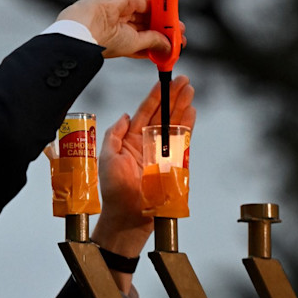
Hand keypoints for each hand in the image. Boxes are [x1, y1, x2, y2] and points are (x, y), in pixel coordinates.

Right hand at [56, 0, 186, 58]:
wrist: (86, 25)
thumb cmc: (103, 41)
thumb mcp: (133, 44)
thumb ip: (152, 41)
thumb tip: (168, 44)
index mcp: (123, 42)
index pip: (147, 42)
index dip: (161, 43)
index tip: (174, 46)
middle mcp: (124, 28)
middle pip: (150, 28)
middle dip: (166, 31)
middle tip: (180, 34)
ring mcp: (125, 13)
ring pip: (150, 14)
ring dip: (165, 19)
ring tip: (178, 25)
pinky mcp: (127, 0)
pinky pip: (148, 1)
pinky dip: (160, 4)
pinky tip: (171, 10)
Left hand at [92, 75, 195, 256]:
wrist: (128, 216)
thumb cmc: (114, 191)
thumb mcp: (107, 157)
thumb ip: (114, 134)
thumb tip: (126, 116)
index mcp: (131, 140)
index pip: (145, 113)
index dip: (154, 97)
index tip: (163, 82)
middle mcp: (148, 144)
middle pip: (163, 115)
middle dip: (173, 97)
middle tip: (183, 80)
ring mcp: (162, 153)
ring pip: (174, 125)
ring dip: (182, 107)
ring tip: (190, 91)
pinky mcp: (173, 165)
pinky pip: (182, 143)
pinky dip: (187, 127)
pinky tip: (191, 113)